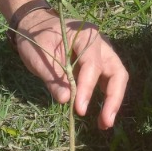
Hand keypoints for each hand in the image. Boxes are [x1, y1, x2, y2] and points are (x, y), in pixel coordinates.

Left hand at [12, 6, 128, 128]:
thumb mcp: (39, 58)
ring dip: (113, 101)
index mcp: (85, 36)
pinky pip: (108, 81)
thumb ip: (53, 77)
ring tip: (104, 123)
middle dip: (113, 98)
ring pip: (117, 77)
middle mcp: (100, 44)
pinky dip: (106, 98)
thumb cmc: (36, 38)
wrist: (34, 27)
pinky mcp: (98, 65)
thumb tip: (66, 100)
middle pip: (117, 71)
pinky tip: (100, 115)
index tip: (79, 109)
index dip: (87, 88)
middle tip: (105, 122)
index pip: (92, 64)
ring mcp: (102, 54)